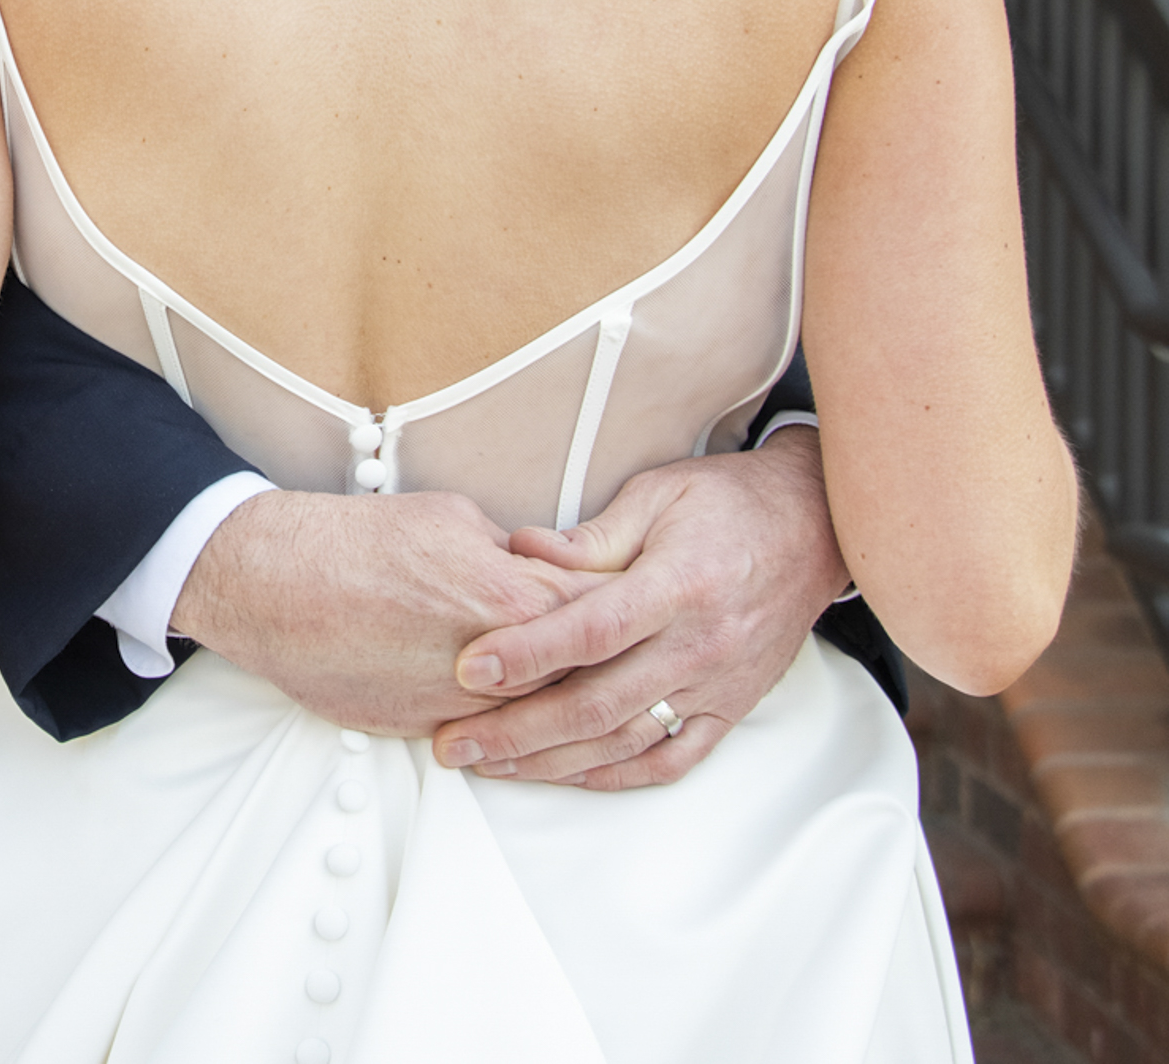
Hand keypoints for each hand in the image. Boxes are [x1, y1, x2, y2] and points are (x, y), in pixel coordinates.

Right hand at [172, 490, 611, 736]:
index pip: (607, 608)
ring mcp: (462, 707)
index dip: (631, 601)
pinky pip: (488, 735)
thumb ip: (513, 555)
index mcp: (518, 599)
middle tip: (637, 653)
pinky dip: (509, 727)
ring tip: (592, 693)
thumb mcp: (454, 518)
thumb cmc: (357, 543)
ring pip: (542, 716)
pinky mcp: (424, 731)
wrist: (275, 587)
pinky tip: (522, 716)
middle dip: (613, 662)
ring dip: (566, 706)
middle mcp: (501, 665)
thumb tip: (540, 568)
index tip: (644, 596)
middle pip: (589, 675)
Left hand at [429, 426, 849, 787]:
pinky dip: (612, 775)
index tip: (468, 669)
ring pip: (623, 742)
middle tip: (454, 744)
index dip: (527, 655)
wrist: (816, 529)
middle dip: (516, 731)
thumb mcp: (657, 494)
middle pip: (596, 703)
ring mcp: (717, 685)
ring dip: (549, 762)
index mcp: (679, 584)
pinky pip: (668, 760)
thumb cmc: (728, 504)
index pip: (593, 631)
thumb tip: (519, 551)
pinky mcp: (730, 709)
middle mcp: (699, 644)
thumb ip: (589, 535)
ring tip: (489, 765)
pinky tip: (563, 774)